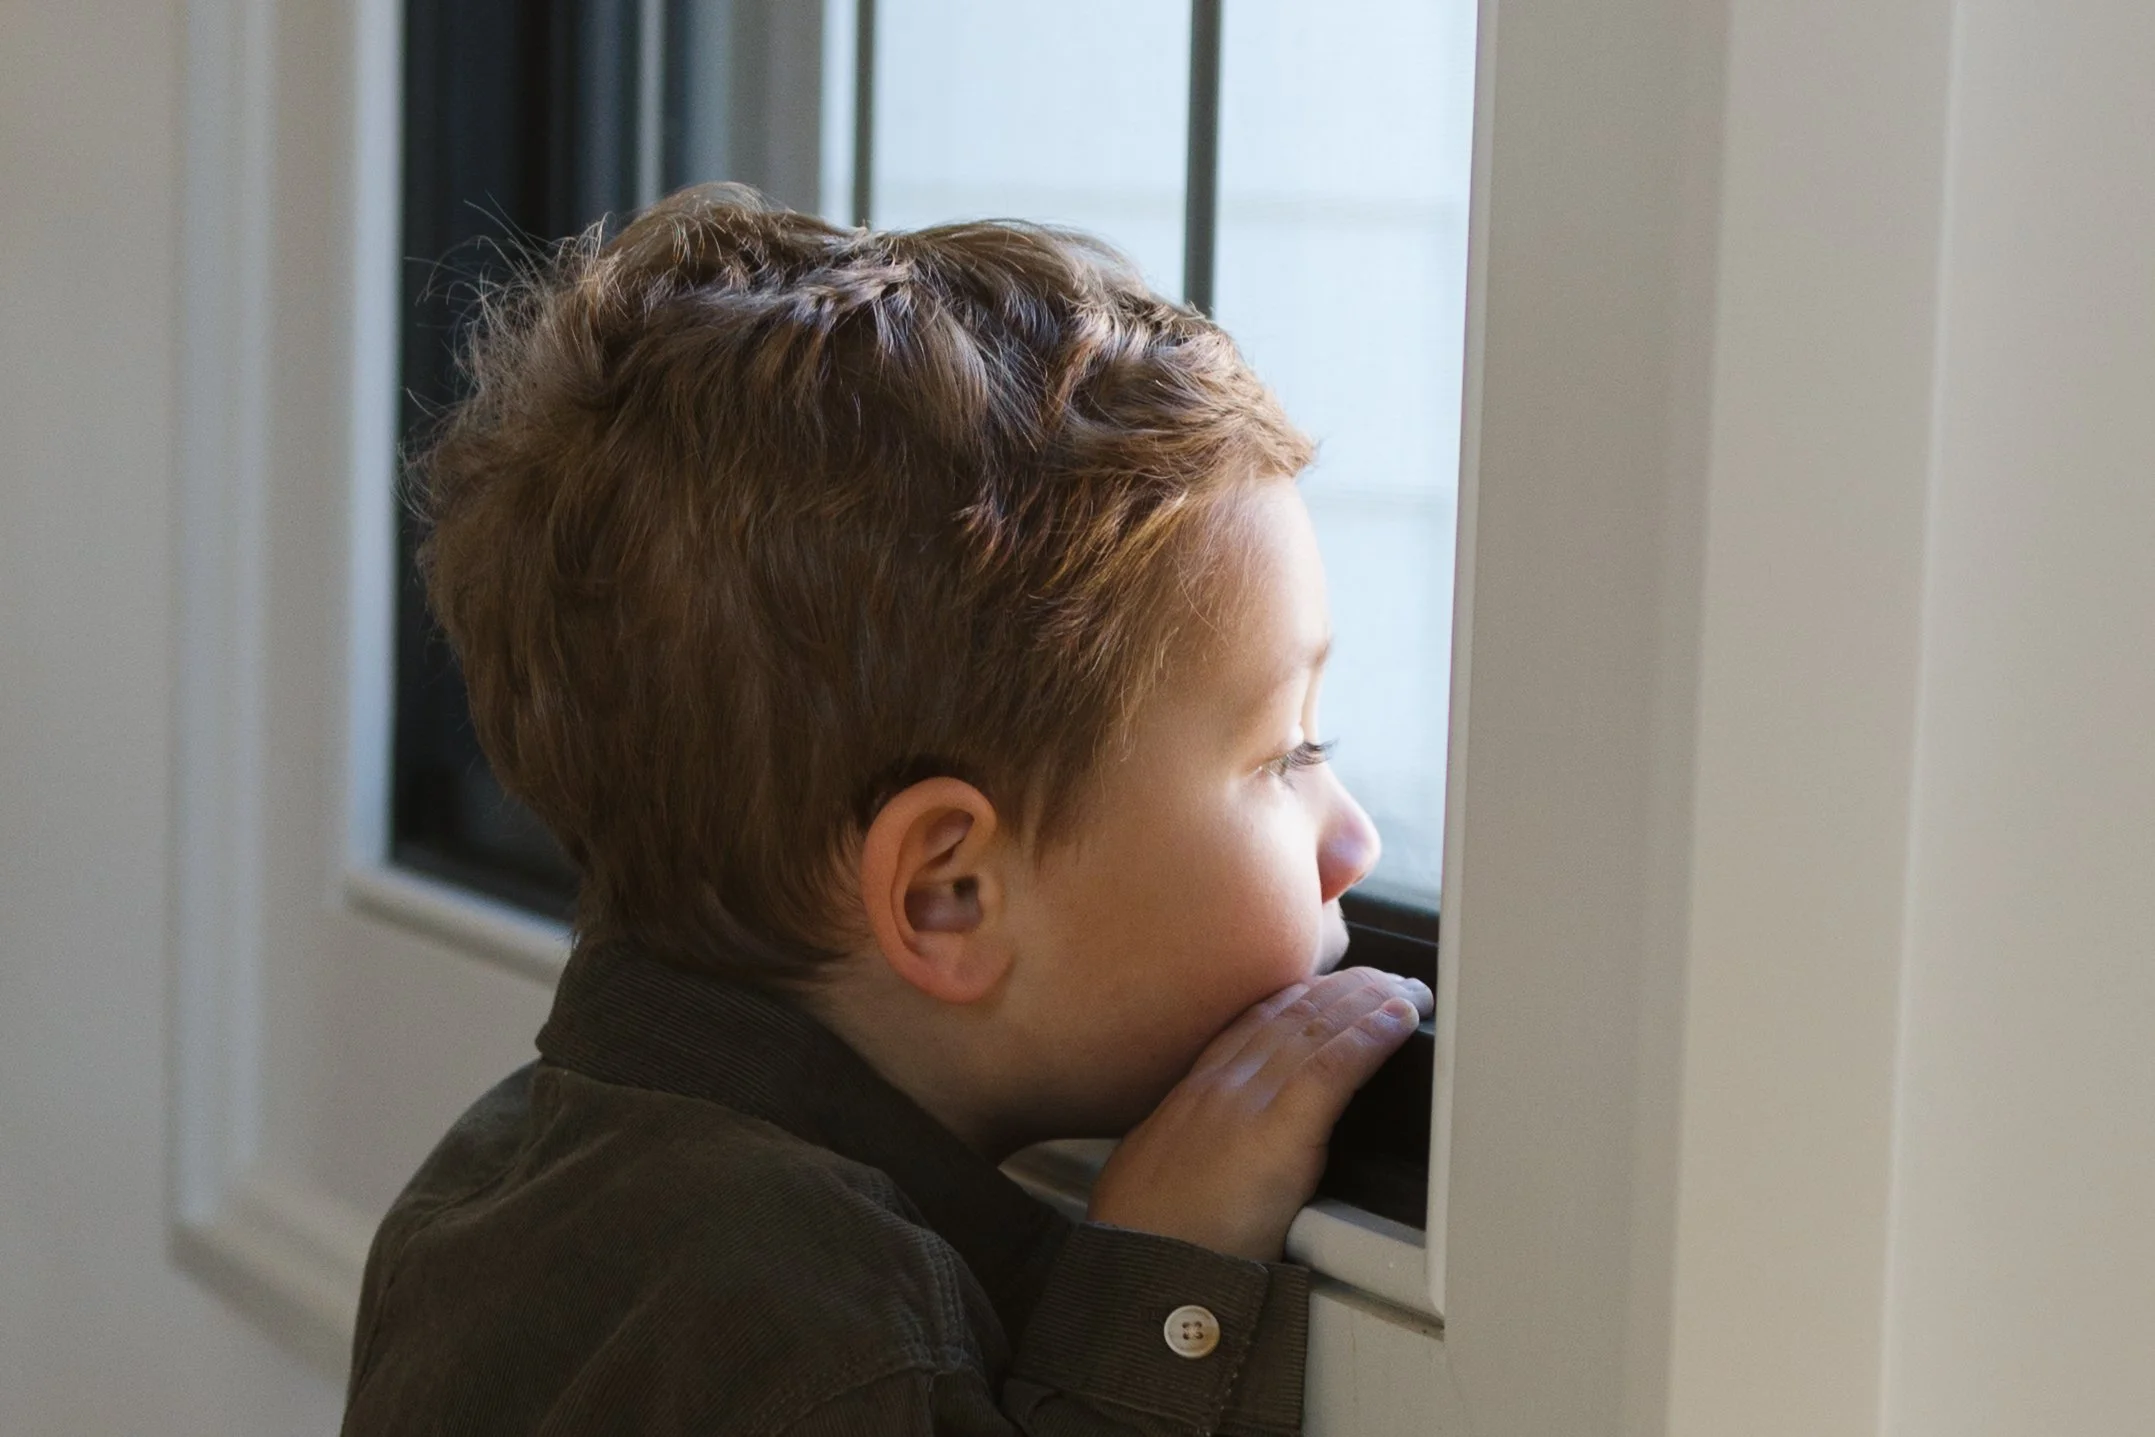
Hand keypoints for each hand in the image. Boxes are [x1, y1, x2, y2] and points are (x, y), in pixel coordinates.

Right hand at [1084, 966, 1433, 1261]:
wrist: (1140, 1267)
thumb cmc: (1150, 1237)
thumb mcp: (1153, 1174)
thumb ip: (1186, 1149)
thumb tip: (1207, 1157)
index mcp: (1192, 1094)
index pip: (1253, 1023)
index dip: (1298, 998)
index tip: (1329, 987)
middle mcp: (1220, 1085)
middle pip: (1290, 1014)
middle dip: (1343, 990)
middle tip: (1385, 979)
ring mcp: (1246, 1103)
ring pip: (1315, 1028)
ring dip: (1369, 1001)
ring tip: (1407, 990)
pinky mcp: (1278, 1133)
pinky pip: (1332, 1068)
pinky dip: (1370, 1037)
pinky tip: (1398, 1020)